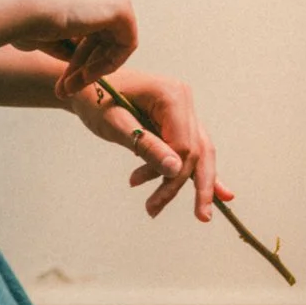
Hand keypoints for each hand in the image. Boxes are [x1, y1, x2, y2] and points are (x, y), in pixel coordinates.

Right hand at [6, 0, 137, 97]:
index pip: (89, 23)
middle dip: (83, 65)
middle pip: (102, 34)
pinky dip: (107, 64)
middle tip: (66, 88)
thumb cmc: (20, 18)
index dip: (77, 53)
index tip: (63, 75)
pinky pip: (125, 44)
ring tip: (70, 88)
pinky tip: (84, 76)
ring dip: (93, 69)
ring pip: (113, 42)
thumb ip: (66, 40)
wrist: (18, 9)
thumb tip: (77, 58)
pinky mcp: (122, 7)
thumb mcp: (45, 31)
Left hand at [64, 70, 233, 223]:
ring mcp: (182, 108)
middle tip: (202, 217)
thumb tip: (175, 170)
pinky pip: (191, 148)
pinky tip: (221, 194)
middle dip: (195, 186)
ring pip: (197, 152)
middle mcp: (183, 99)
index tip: (147, 194)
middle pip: (198, 150)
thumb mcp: (115, 124)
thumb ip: (146, 145)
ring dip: (185, 184)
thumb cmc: (94, 100)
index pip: (185, 145)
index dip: (172, 174)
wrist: (85, 87)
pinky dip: (196, 172)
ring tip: (161, 208)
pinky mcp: (177, 119)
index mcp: (171, 95)